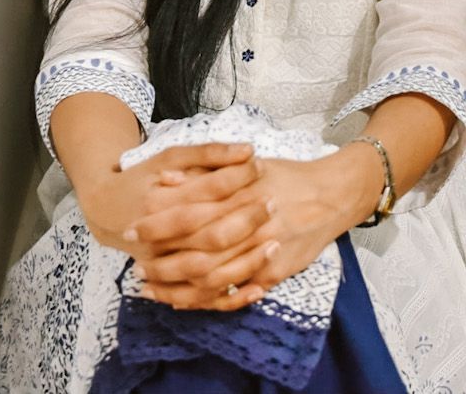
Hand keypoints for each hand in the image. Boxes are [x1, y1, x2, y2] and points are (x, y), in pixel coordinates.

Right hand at [91, 143, 278, 312]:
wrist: (106, 209)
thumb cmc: (145, 177)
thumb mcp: (171, 156)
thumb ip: (209, 153)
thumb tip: (248, 149)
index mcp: (158, 201)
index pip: (206, 190)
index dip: (237, 177)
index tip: (260, 165)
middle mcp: (158, 236)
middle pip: (210, 234)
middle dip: (247, 219)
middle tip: (274, 203)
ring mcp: (162, 263)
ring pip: (208, 271)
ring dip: (245, 262)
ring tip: (276, 245)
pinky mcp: (168, 282)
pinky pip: (203, 298)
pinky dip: (230, 297)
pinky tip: (259, 287)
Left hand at [137, 149, 379, 309]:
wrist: (332, 194)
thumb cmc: (285, 175)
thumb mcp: (246, 164)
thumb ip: (205, 171)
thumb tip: (164, 179)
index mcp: (239, 196)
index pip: (189, 214)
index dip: (158, 225)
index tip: (133, 229)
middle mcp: (249, 227)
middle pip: (196, 252)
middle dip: (162, 262)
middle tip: (136, 266)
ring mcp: (263, 254)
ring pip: (213, 278)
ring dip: (178, 287)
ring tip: (151, 287)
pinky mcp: (274, 273)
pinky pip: (236, 292)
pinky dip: (208, 300)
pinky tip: (184, 301)